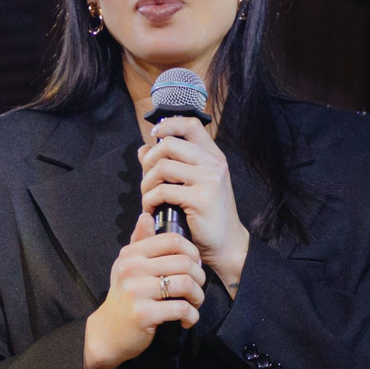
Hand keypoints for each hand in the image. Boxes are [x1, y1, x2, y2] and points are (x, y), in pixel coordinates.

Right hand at [83, 211, 202, 368]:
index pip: (173, 240)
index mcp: (131, 255)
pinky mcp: (144, 314)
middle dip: (199, 278)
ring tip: (193, 305)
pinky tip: (186, 320)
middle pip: (184, 262)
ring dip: (198, 297)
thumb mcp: (128, 267)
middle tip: (196, 290)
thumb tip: (147, 216)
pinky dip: (192, 316)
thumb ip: (140, 242)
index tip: (194, 267)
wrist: (109, 333)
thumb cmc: (124, 297)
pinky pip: (182, 309)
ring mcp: (137, 291)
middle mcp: (132, 269)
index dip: (193, 252)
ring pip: (186, 284)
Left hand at [140, 114, 248, 291]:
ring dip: (146, 182)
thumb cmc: (207, 215)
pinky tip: (152, 208)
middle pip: (168, 144)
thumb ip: (171, 164)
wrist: (226, 243)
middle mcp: (214, 164)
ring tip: (148, 196)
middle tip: (147, 179)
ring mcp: (209, 180)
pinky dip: (150, 199)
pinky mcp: (200, 199)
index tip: (154, 135)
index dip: (168, 124)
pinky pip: (162, 190)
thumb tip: (144, 149)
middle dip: (149, 161)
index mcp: (214, 157)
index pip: (190, 125)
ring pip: (162, 167)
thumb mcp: (193, 184)